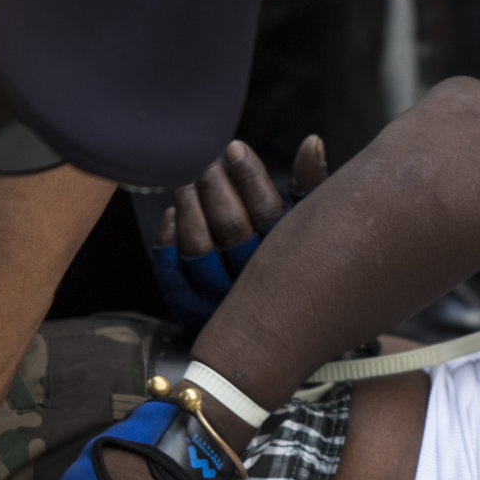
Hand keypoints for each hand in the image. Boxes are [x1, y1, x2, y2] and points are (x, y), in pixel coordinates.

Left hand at [150, 139, 293, 330]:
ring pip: (197, 246)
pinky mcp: (191, 310)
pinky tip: (174, 213)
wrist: (277, 337)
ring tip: (189, 182)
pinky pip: (171, 270)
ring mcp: (220, 301)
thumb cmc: (292, 266)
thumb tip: (311, 142)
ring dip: (189, 204)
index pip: (267, 212)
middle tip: (208, 163)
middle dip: (214, 184)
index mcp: (285, 259)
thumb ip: (309, 187)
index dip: (248, 176)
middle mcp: (254, 284)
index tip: (235, 149)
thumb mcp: (307, 226)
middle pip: (229, 226)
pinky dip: (169, 235)